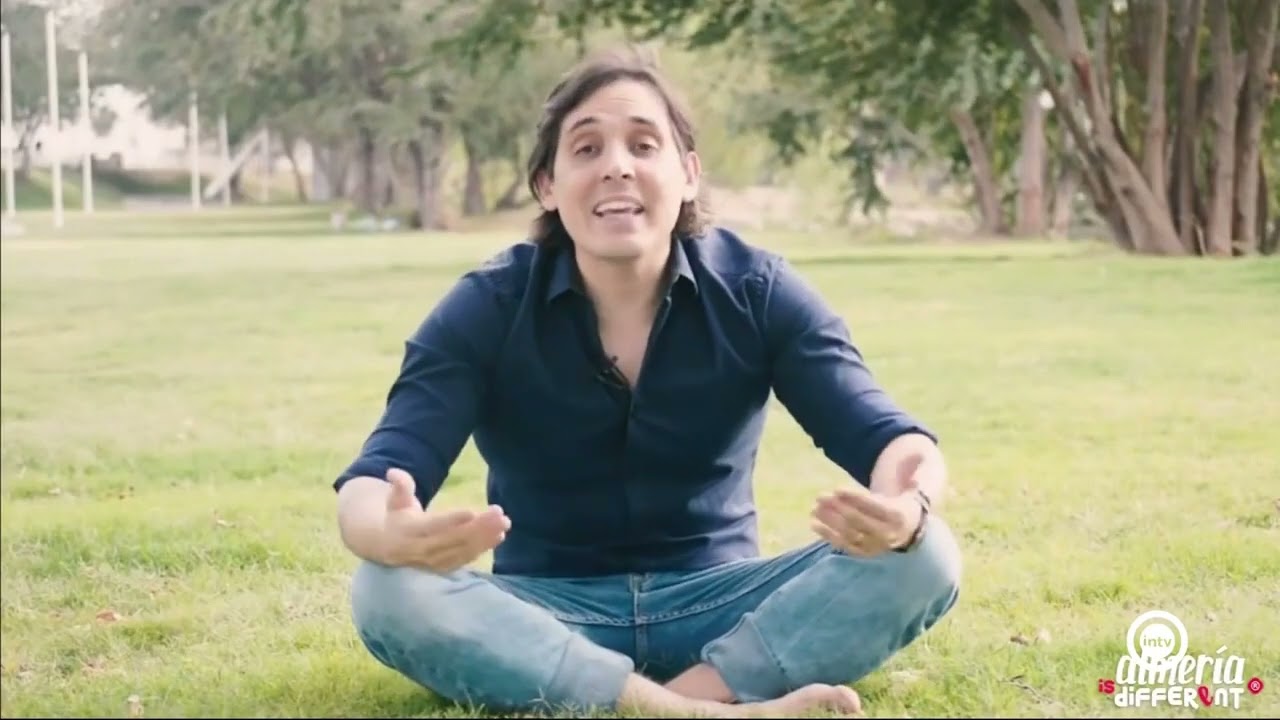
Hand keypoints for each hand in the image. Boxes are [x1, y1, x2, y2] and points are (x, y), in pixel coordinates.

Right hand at [378, 468, 510, 572]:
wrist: (388, 546)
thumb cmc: (396, 515)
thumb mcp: (395, 499)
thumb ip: (399, 486)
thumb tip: (393, 472)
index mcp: (409, 532)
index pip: (432, 527)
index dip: (451, 521)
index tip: (471, 512)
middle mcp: (421, 550)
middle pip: (453, 540)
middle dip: (478, 528)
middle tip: (500, 514)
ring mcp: (434, 561)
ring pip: (462, 551)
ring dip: (485, 538)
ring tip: (504, 524)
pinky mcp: (444, 567)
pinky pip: (466, 558)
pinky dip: (483, 548)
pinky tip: (499, 536)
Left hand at [810, 475, 922, 556]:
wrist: (909, 531)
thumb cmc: (904, 503)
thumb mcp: (914, 489)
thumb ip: (917, 475)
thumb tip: (917, 471)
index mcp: (899, 516)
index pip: (875, 507)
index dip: (855, 498)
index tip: (836, 489)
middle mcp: (887, 534)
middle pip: (859, 521)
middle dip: (838, 508)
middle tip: (820, 496)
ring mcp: (875, 546)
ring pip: (849, 534)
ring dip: (829, 521)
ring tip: (814, 508)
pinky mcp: (864, 553)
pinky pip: (844, 545)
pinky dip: (828, 535)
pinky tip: (814, 523)